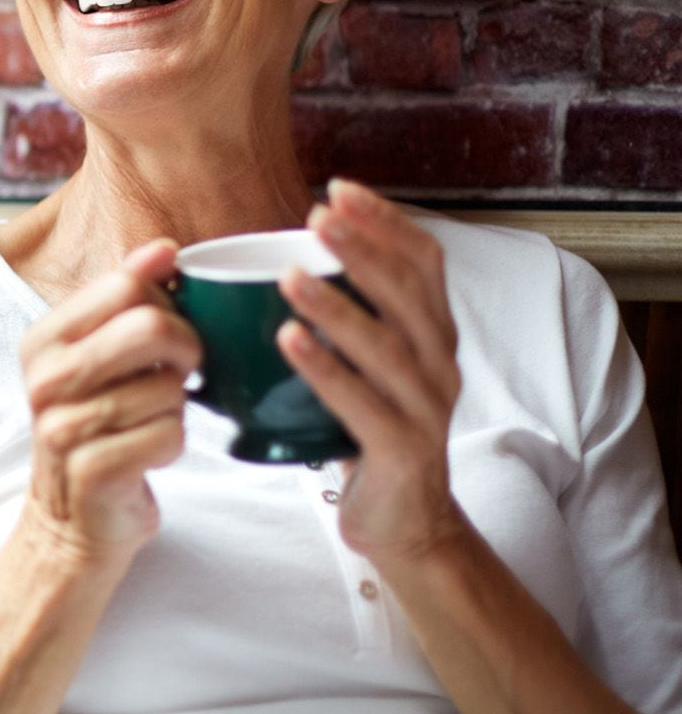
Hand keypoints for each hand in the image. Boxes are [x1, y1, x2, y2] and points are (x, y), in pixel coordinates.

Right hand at [18, 240, 195, 565]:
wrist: (71, 519)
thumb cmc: (97, 427)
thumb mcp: (99, 355)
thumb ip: (127, 299)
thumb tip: (164, 249)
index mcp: (43, 339)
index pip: (127, 286)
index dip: (169, 305)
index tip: (170, 332)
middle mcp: (44, 378)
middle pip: (151, 328)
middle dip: (187, 350)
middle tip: (181, 372)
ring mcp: (62, 426)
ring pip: (168, 389)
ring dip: (177, 408)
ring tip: (151, 420)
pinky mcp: (90, 470)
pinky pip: (168, 436)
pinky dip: (172, 444)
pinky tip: (149, 451)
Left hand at [278, 179, 469, 566]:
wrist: (405, 524)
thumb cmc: (371, 432)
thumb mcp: (366, 367)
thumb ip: (344, 318)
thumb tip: (273, 262)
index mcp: (433, 335)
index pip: (424, 263)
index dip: (386, 222)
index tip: (339, 188)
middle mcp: (440, 364)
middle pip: (409, 295)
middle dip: (364, 249)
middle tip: (318, 215)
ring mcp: (426, 408)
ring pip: (386, 347)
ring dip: (337, 307)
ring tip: (290, 276)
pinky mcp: (403, 450)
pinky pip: (363, 404)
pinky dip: (325, 369)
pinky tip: (288, 340)